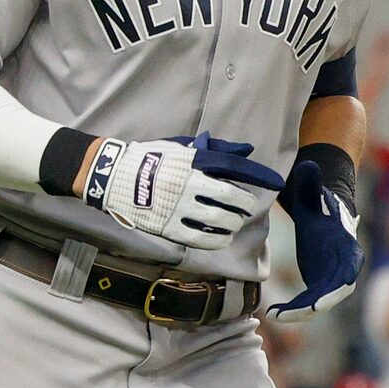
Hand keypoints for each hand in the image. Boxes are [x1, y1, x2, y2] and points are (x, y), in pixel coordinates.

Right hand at [79, 132, 284, 247]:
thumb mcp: (181, 147)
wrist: (112, 175)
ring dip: (233, 223)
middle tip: (247, 209)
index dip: (259, 176)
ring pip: (219, 220)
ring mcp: (178, 206)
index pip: (234, 167)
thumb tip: (246, 150)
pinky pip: (200, 239)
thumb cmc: (151, 158)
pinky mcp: (167, 226)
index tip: (276, 182)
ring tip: (234, 223)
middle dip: (245, 205)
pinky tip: (222, 239)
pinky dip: (217, 240)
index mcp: (193, 160)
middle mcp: (188, 183)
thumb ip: (214, 150)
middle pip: (231, 197)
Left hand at [269, 154, 362, 317]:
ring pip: (321, 301)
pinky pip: (308, 302)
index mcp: (346, 244)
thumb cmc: (318, 200)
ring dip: (301, 312)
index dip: (343, 280)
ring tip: (276, 315)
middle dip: (321, 303)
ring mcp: (330, 277)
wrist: (320, 209)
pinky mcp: (318, 283)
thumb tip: (309, 163)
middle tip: (303, 312)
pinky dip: (293, 309)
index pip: (350, 266)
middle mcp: (343, 265)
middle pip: (337, 291)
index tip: (334, 292)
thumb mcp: (312, 191)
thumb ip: (311, 180)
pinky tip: (273, 312)